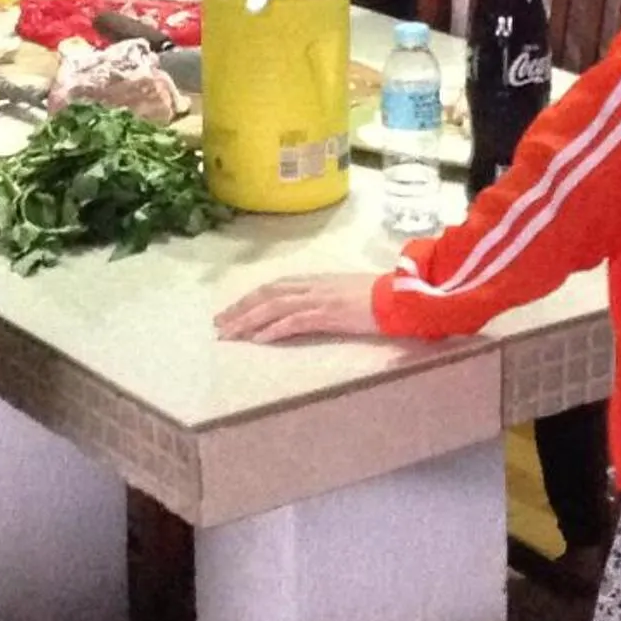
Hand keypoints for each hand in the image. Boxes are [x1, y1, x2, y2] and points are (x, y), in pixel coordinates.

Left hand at [216, 274, 382, 342]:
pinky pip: (294, 321)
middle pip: (267, 294)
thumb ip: (323, 297)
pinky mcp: (328, 314)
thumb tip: (304, 309)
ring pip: (274, 306)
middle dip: (240, 309)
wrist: (400, 296)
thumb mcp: (344, 291)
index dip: (250, 298)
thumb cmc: (379, 296)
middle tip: (219, 324)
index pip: (274, 286)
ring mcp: (319, 299)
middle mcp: (312, 286)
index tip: (231, 311)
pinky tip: (259, 340)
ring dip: (249, 320)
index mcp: (315, 280)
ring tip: (230, 334)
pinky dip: (274, 330)